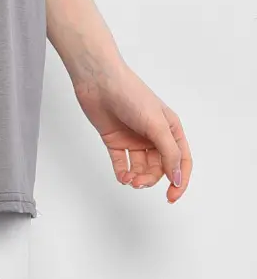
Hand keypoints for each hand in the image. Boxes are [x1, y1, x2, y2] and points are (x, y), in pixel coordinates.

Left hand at [71, 58, 191, 204]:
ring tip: (129, 180)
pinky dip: (122, 173)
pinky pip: (121, 162)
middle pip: (159, 167)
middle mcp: (153, 134)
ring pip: (140, 167)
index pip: (181, 160)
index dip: (179, 180)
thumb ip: (168, 153)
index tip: (172, 197)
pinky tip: (122, 177)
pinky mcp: (115, 139)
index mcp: (169, 128)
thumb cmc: (131, 95)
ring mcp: (133, 137)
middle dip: (151, 179)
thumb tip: (177, 178)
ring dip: (137, 177)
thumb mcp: (156, 124)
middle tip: (139, 182)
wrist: (98, 81)